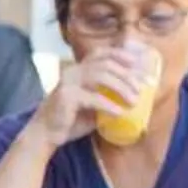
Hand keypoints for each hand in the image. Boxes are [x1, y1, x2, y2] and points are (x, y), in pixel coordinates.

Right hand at [30, 42, 152, 149]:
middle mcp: (72, 72)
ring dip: (122, 88)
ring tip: (134, 101)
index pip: (101, 54)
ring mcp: (68, 83)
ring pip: (101, 76)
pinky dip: (110, 105)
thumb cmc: (71, 119)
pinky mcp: (66, 97)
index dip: (121, 55)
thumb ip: (107, 96)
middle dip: (128, 75)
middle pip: (106, 64)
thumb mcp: (93, 104)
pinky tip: (120, 113)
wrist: (46, 134)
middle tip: (141, 89)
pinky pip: (93, 98)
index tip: (138, 64)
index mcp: (78, 70)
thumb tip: (136, 95)